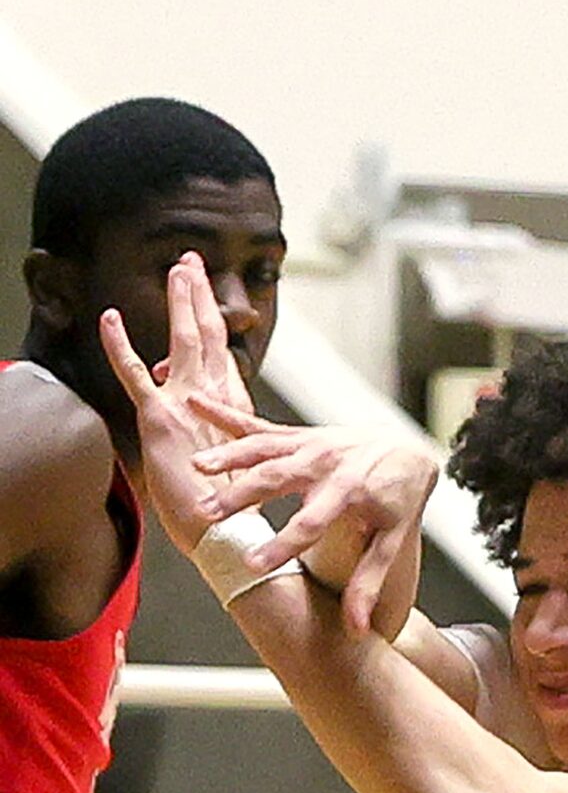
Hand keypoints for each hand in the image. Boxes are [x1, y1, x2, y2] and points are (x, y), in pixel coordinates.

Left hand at [99, 253, 255, 553]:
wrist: (225, 530)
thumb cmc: (231, 508)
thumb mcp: (233, 461)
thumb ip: (216, 429)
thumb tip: (196, 413)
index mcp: (234, 408)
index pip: (223, 353)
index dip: (213, 319)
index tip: (206, 293)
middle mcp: (216, 398)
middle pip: (210, 335)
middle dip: (201, 294)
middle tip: (192, 262)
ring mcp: (187, 403)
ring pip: (184, 340)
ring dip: (180, 301)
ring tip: (178, 270)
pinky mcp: (159, 416)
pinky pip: (133, 372)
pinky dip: (118, 345)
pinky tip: (108, 320)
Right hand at [186, 415, 439, 635]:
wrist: (407, 453)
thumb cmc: (396, 502)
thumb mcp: (390, 543)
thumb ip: (369, 583)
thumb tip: (356, 628)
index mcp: (349, 493)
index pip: (310, 524)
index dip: (281, 545)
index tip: (251, 565)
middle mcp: (325, 464)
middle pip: (277, 480)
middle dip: (240, 496)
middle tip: (207, 514)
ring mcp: (308, 445)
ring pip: (262, 449)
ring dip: (227, 456)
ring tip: (196, 467)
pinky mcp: (296, 435)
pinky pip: (257, 423)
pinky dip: (225, 413)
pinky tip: (194, 403)